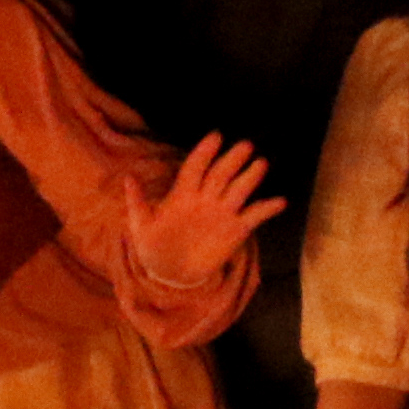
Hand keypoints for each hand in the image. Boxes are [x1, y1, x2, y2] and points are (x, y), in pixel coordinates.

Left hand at [126, 132, 283, 285]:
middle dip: (232, 160)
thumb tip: (129, 178)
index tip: (216, 137)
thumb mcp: (140, 226)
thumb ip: (138, 202)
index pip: (195, 168)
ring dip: (250, 178)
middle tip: (245, 146)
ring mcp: (222, 213)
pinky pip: (254, 216)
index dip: (204, 152)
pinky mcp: (235, 230)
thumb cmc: (152, 245)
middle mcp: (205, 199)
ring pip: (239, 190)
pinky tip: (280, 202)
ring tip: (261, 164)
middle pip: (220, 174)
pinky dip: (267, 209)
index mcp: (182, 195)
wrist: (169, 272)